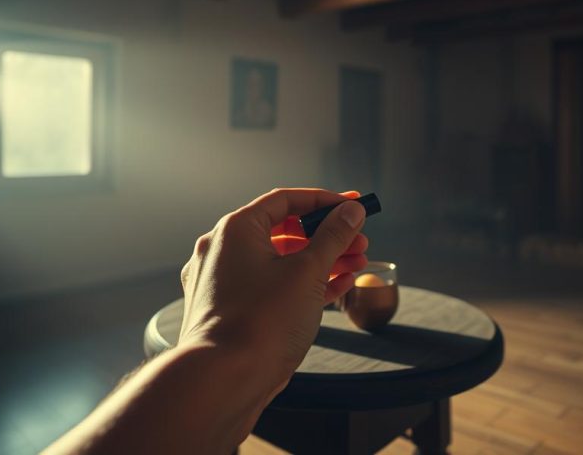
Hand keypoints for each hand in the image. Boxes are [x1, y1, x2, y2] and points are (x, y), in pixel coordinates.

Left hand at [178, 188, 368, 395]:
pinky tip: (336, 287)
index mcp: (236, 229)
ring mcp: (223, 282)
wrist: (222, 381)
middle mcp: (223, 250)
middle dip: (326, 236)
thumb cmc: (261, 323)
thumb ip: (333, 237)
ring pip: (278, 261)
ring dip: (319, 261)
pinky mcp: (229, 311)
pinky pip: (269, 287)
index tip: (353, 206)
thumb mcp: (307, 272)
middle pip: (283, 231)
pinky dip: (300, 284)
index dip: (324, 201)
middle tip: (360, 242)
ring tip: (356, 266)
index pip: (285, 200)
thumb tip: (351, 211)